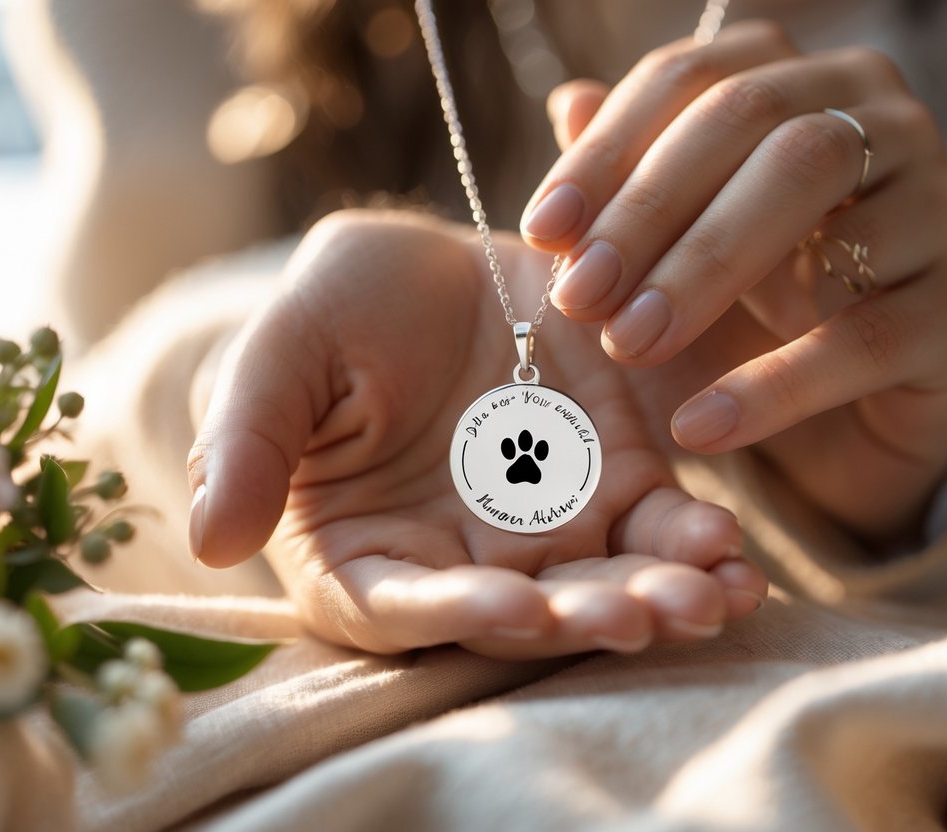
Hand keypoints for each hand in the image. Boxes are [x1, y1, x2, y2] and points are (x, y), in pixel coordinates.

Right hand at [187, 211, 766, 657]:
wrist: (433, 264)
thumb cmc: (338, 310)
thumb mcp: (282, 351)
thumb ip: (245, 439)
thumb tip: (210, 539)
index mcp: (366, 552)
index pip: (404, 604)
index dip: (455, 610)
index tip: (512, 603)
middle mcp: (462, 561)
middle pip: (525, 613)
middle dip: (585, 617)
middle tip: (646, 613)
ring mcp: (546, 532)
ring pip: (606, 583)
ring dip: (662, 595)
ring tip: (714, 593)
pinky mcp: (616, 489)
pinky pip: (663, 530)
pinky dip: (700, 545)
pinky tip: (736, 553)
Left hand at [521, 21, 946, 542]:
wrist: (870, 404)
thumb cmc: (771, 297)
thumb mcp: (696, 234)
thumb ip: (642, 172)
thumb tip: (569, 104)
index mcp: (806, 81)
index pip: (697, 79)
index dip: (610, 150)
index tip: (542, 230)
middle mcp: (884, 118)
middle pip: (757, 121)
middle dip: (651, 209)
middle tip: (581, 296)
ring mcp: (938, 205)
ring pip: (813, 195)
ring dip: (702, 272)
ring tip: (629, 345)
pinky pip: (864, 335)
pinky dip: (773, 383)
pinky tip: (698, 423)